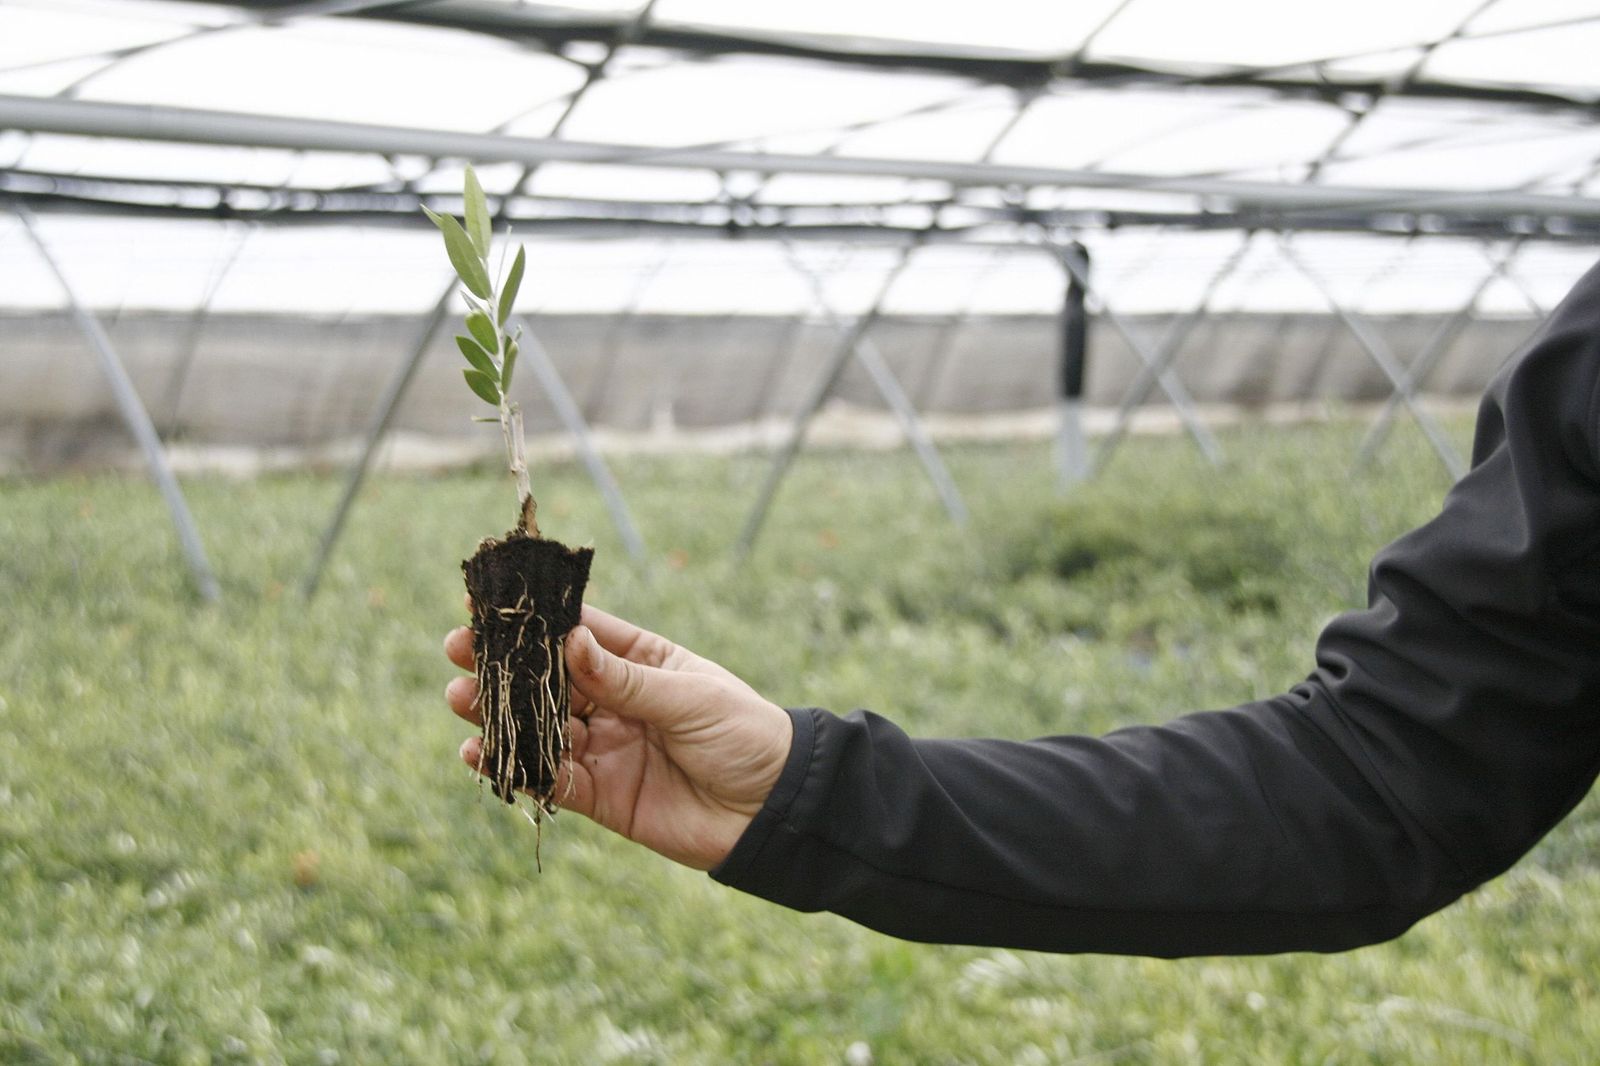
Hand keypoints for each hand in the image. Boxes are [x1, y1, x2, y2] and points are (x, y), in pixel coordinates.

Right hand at [445, 604, 792, 870]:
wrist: (775, 811)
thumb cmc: (745, 735)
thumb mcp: (688, 697)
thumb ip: (625, 679)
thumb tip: (569, 642)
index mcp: (640, 662)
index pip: (579, 633)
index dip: (535, 620)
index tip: (487, 604)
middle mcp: (615, 701)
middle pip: (547, 680)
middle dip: (503, 666)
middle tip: (457, 650)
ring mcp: (605, 747)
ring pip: (539, 728)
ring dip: (499, 715)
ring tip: (459, 698)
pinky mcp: (600, 795)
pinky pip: (548, 779)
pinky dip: (514, 768)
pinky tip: (480, 754)